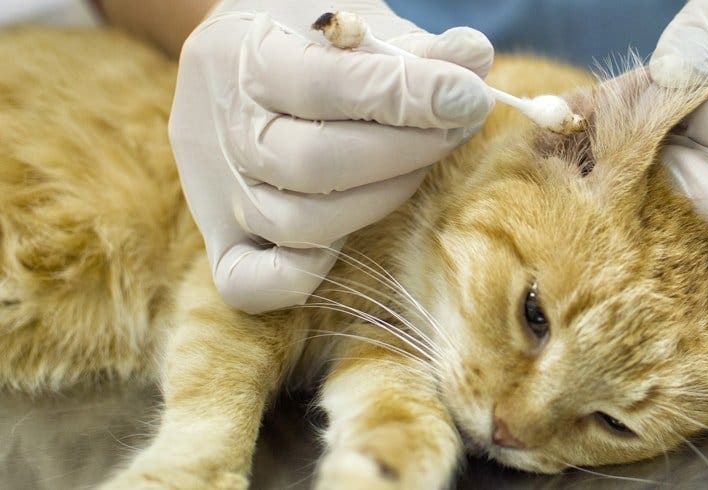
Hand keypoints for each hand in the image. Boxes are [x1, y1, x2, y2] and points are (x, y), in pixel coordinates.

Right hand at [169, 0, 493, 312]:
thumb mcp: (358, 25)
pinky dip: (300, 275)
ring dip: (379, 201)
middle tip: (453, 130)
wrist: (238, 62)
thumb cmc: (312, 43)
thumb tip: (472, 60)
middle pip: (315, 164)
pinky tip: (346, 242)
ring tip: (419, 167)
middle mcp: (223, 129)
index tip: (468, 96)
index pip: (326, 85)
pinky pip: (247, 284)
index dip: (407, 95)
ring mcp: (218, 191)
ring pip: (296, 224)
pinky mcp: (219, 240)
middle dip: (405, 151)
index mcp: (244, 57)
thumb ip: (414, 48)